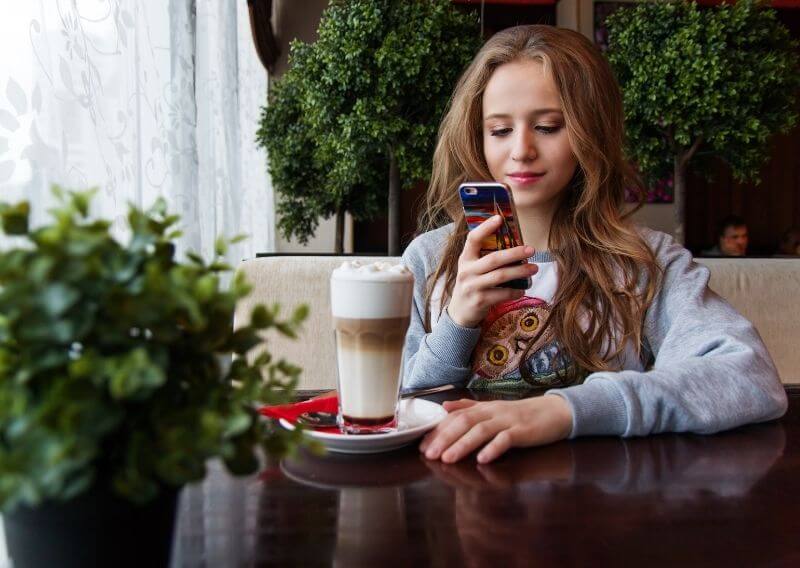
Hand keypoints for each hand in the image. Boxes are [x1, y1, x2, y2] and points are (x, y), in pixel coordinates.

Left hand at [419, 395, 572, 463]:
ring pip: (482, 431)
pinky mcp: (524, 432)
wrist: (555, 411)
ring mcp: (509, 421)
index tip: (422, 443)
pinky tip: (483, 459)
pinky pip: (507, 439)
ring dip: (463, 445)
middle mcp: (493, 412)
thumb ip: (469, 407)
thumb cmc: (522, 414)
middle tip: (429, 454)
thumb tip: (445, 406)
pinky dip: (494, 448)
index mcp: (484, 407)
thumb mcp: (493, 408)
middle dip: (445, 438)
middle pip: (465, 422)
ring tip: (448, 458)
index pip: (456, 416)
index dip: (439, 429)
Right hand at [447, 215, 537, 327]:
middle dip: (514, 253)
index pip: (473, 239)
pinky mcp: (480, 301)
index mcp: (465, 259)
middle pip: (493, 259)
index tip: (499, 218)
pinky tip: (523, 289)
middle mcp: (466, 271)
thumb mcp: (472, 269)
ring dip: (520, 271)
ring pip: (500, 276)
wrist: (460, 312)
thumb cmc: (472, 284)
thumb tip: (514, 244)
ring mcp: (472, 287)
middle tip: (531, 249)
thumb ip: (485, 257)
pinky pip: (502, 294)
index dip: (485, 228)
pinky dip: (515, 291)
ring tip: (534, 268)